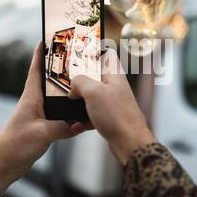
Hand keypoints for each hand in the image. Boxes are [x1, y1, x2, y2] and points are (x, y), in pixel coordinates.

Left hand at [0, 42, 89, 192]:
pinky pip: (61, 113)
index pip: (36, 68)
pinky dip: (71, 110)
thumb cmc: (16, 145)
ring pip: (58, 96)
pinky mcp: (45, 125)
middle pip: (50, 79)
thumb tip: (82, 123)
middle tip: (77, 57)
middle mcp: (36, 101)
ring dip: (69, 89)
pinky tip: (82, 111)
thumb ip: (63, 127)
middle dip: (62, 67)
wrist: (5, 163)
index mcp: (32, 97)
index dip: (41, 52)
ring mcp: (40, 113)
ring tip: (85, 82)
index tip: (48, 36)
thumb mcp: (42, 134)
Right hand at [68, 49, 155, 164]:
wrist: (130, 143)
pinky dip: (83, 120)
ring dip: (79, 103)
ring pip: (91, 97)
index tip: (79, 54)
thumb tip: (73, 86)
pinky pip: (92, 114)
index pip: (107, 54)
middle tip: (67, 83)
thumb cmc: (118, 116)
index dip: (94, 53)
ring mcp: (112, 103)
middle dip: (79, 81)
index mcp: (114, 75)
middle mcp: (114, 87)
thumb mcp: (93, 92)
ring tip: (69, 107)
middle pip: (94, 77)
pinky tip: (77, 125)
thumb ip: (80, 82)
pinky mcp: (109, 118)